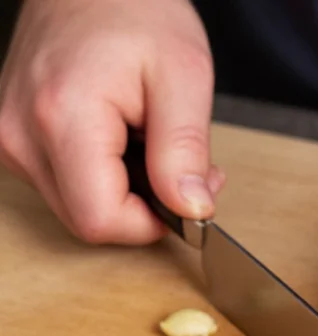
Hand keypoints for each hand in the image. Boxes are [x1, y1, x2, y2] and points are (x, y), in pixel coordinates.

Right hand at [0, 0, 222, 244]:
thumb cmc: (139, 13)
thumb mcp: (184, 77)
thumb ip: (185, 152)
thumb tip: (192, 210)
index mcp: (63, 117)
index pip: (100, 220)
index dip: (151, 223)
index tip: (189, 196)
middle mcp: (21, 132)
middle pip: (88, 219)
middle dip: (146, 208)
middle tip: (186, 166)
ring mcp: (10, 137)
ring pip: (77, 205)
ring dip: (127, 192)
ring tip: (154, 141)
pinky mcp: (13, 137)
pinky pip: (65, 183)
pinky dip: (104, 176)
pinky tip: (127, 140)